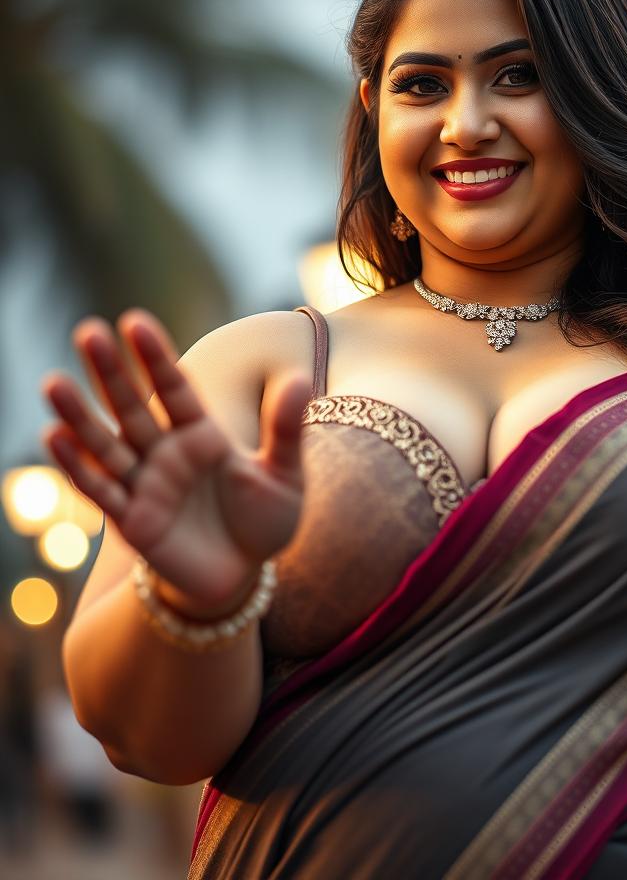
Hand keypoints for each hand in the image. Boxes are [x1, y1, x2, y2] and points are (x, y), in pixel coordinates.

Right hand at [40, 309, 310, 615]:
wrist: (243, 577)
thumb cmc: (264, 522)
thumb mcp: (284, 473)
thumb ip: (285, 429)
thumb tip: (300, 377)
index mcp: (201, 435)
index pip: (174, 388)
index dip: (155, 357)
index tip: (135, 321)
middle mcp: (166, 453)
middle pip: (133, 407)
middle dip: (110, 373)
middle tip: (86, 330)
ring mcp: (145, 486)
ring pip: (107, 444)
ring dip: (80, 416)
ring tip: (53, 382)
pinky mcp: (131, 521)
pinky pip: (100, 490)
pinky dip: (78, 467)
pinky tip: (55, 437)